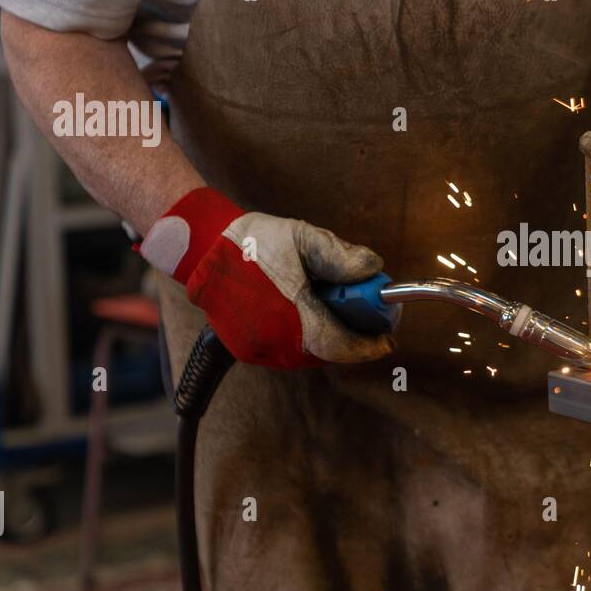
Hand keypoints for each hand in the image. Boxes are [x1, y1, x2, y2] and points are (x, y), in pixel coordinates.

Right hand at [140, 188, 393, 367]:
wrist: (203, 248)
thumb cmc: (253, 241)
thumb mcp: (302, 237)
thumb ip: (340, 255)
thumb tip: (374, 270)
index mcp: (289, 316)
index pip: (340, 345)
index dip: (368, 346)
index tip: (388, 339)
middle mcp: (274, 342)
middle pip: (327, 350)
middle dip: (350, 336)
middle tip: (366, 316)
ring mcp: (258, 349)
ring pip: (309, 352)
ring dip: (327, 335)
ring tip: (333, 306)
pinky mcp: (248, 349)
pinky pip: (289, 349)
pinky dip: (306, 335)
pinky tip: (308, 311)